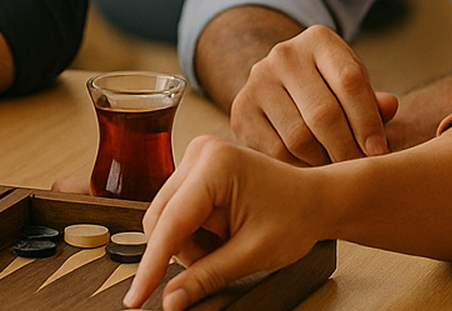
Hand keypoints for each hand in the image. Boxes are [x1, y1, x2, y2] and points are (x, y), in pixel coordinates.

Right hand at [123, 135, 334, 310]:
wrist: (316, 199)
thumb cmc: (295, 217)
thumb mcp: (252, 254)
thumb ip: (207, 277)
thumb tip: (171, 300)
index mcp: (214, 166)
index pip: (170, 224)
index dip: (151, 266)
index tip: (135, 297)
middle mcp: (198, 154)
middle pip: (160, 220)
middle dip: (183, 252)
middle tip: (218, 263)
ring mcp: (195, 158)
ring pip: (165, 218)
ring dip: (188, 244)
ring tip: (227, 243)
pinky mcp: (195, 168)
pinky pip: (176, 210)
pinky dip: (193, 233)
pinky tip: (221, 232)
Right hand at [229, 25, 399, 164]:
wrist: (280, 87)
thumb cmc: (330, 90)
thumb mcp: (353, 87)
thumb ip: (373, 100)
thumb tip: (391, 107)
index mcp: (319, 40)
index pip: (350, 81)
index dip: (368, 121)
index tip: (379, 151)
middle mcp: (283, 55)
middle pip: (324, 113)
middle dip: (348, 150)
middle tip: (361, 171)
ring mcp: (257, 82)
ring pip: (299, 138)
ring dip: (324, 162)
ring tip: (339, 170)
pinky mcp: (241, 111)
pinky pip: (276, 152)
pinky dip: (299, 168)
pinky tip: (312, 170)